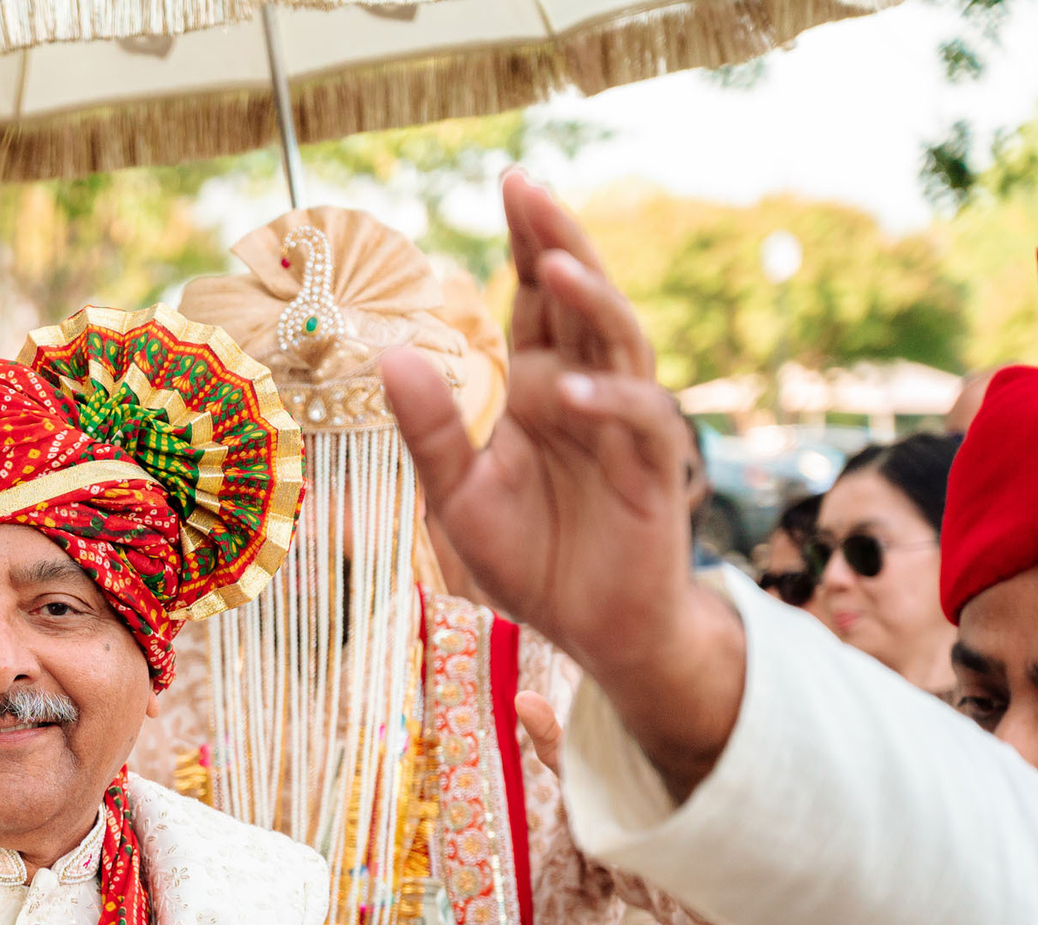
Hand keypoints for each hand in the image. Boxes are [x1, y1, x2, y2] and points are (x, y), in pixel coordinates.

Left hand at [382, 172, 742, 796]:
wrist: (591, 631)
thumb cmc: (529, 559)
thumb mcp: (455, 496)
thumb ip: (429, 429)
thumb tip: (387, 353)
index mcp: (536, 385)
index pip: (533, 298)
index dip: (524, 240)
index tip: (507, 180)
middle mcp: (581, 391)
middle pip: (578, 298)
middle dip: (555, 239)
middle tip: (528, 186)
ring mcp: (620, 426)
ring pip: (617, 343)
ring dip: (590, 302)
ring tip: (555, 263)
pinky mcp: (649, 472)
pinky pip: (638, 423)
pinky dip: (608, 401)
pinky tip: (574, 388)